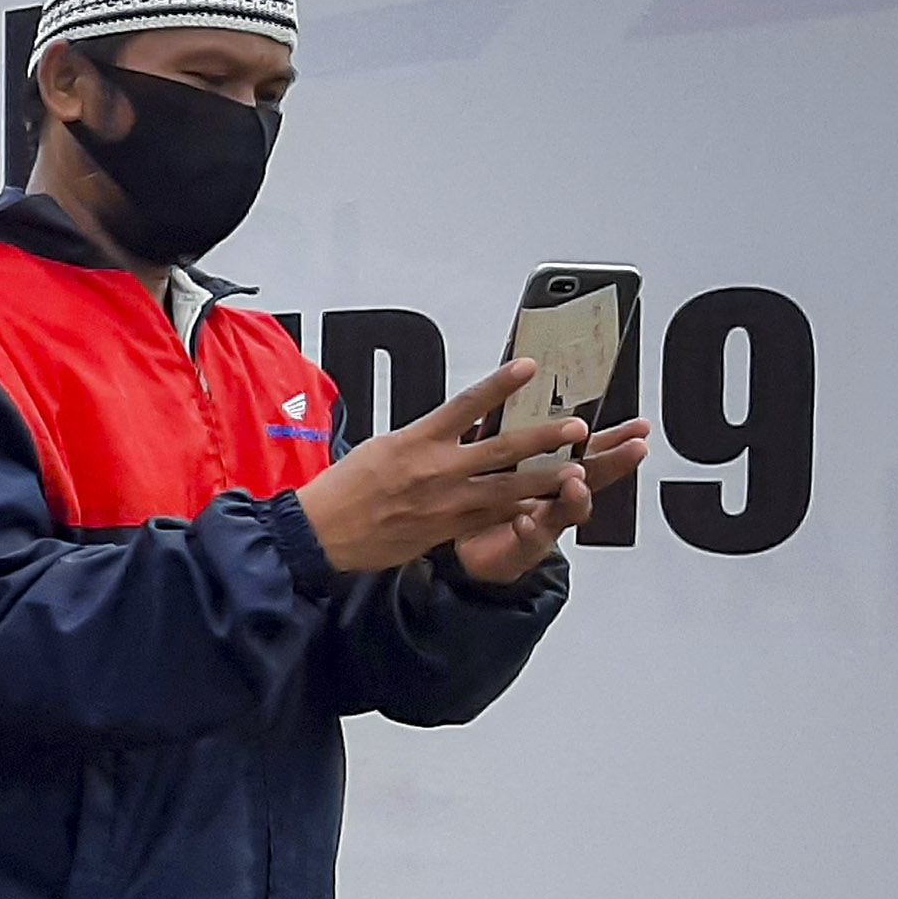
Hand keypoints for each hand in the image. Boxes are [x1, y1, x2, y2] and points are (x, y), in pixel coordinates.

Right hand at [292, 359, 594, 575]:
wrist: (322, 532)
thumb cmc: (344, 489)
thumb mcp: (381, 447)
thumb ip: (422, 439)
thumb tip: (447, 430)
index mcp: (418, 440)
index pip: (467, 404)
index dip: (501, 384)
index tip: (528, 367)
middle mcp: (437, 468)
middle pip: (500, 448)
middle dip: (542, 436)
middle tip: (574, 427)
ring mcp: (446, 501)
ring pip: (506, 486)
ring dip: (544, 477)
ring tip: (576, 470)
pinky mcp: (446, 529)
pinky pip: (490, 517)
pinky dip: (517, 511)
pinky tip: (542, 507)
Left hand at [454, 414, 650, 584]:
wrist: (460, 549)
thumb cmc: (479, 500)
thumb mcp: (497, 459)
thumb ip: (511, 431)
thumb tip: (520, 388)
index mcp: (548, 471)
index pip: (588, 451)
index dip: (615, 440)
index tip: (638, 427)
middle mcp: (552, 497)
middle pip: (590, 478)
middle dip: (614, 463)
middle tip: (632, 449)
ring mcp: (542, 523)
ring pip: (567, 510)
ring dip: (575, 496)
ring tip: (576, 482)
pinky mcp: (520, 547)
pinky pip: (529, 541)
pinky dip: (530, 531)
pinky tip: (525, 520)